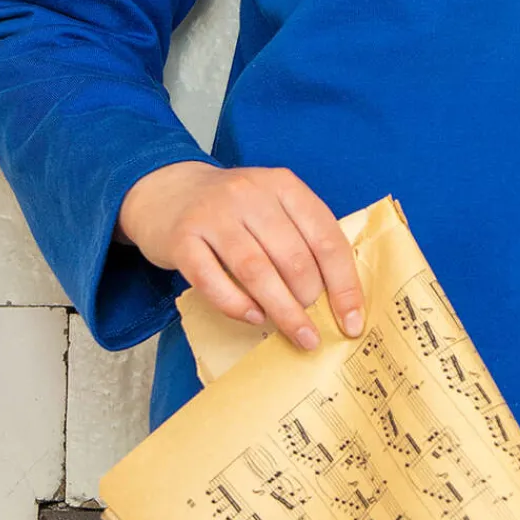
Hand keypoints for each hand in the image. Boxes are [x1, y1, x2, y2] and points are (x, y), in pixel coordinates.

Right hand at [113, 161, 365, 351]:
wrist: (167, 191)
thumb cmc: (232, 209)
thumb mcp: (272, 205)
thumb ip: (302, 237)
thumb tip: (337, 298)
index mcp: (283, 185)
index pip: (326, 237)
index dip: (344, 284)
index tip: (352, 321)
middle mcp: (250, 194)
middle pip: (292, 256)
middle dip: (310, 300)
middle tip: (314, 327)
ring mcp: (213, 214)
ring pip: (256, 270)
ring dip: (282, 310)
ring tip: (298, 335)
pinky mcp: (182, 238)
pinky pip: (212, 281)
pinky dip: (237, 305)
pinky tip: (254, 318)